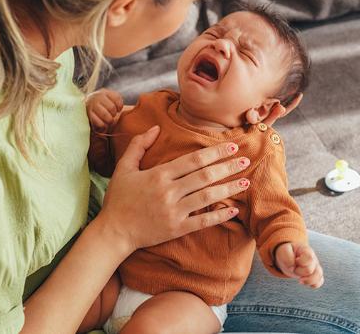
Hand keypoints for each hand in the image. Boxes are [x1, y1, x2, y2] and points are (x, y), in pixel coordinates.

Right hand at [86, 89, 123, 131]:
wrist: (83, 109)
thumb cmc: (100, 106)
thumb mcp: (108, 99)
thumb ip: (117, 101)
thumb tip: (139, 102)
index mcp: (104, 92)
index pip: (117, 98)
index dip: (119, 106)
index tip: (117, 109)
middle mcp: (97, 97)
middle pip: (112, 108)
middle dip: (113, 114)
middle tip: (110, 115)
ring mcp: (91, 106)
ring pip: (107, 117)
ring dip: (109, 121)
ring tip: (107, 121)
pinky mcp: (87, 116)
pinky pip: (100, 124)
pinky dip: (102, 126)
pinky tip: (101, 124)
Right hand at [94, 125, 250, 252]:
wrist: (113, 231)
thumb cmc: (118, 199)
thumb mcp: (124, 167)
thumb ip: (138, 145)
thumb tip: (155, 128)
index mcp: (159, 175)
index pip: (193, 160)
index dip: (215, 152)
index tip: (231, 146)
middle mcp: (169, 192)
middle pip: (205, 176)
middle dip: (228, 166)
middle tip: (246, 159)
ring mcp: (174, 211)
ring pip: (208, 197)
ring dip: (229, 187)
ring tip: (245, 181)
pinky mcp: (176, 229)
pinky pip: (202, 221)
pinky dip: (220, 216)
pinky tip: (234, 209)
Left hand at [274, 242, 323, 287]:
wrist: (290, 255)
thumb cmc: (288, 252)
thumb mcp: (284, 250)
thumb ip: (287, 257)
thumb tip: (292, 268)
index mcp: (306, 251)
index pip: (309, 258)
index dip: (300, 263)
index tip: (294, 262)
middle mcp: (313, 259)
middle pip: (310, 270)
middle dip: (298, 272)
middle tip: (293, 270)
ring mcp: (315, 267)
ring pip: (318, 276)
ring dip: (308, 281)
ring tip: (300, 280)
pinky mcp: (315, 275)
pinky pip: (319, 282)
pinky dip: (313, 285)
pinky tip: (304, 282)